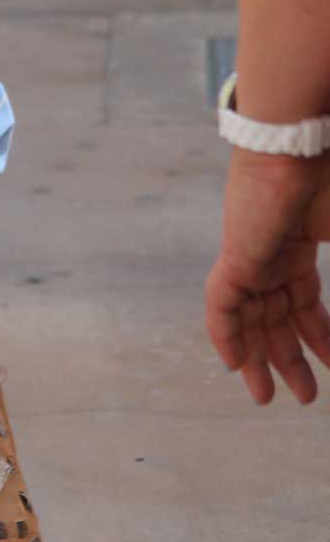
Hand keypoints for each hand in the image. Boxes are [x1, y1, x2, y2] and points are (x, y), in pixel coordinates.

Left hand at [205, 148, 329, 403]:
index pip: (302, 301)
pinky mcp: (235, 256)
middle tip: (303, 397)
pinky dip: (227, 337)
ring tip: (270, 399)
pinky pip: (221, 307)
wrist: (295, 142)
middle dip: (287, 359)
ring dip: (259, 361)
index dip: (318, 336)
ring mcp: (250, 255)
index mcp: (296, 246)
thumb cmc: (327, 176)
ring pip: (248, 320)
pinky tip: (236, 367)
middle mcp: (269, 254)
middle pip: (274, 318)